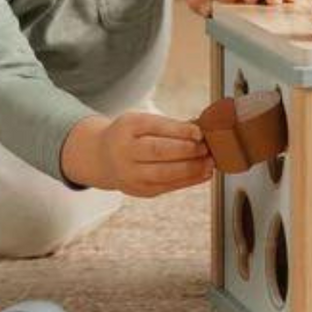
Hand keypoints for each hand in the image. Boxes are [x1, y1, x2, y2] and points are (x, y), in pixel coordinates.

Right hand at [61, 112, 212, 196]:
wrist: (102, 157)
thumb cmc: (131, 135)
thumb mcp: (141, 122)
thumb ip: (168, 126)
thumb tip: (201, 132)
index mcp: (127, 127)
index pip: (155, 127)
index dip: (179, 131)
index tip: (199, 132)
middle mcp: (125, 151)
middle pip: (158, 151)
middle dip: (187, 150)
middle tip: (206, 148)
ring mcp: (130, 174)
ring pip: (164, 173)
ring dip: (191, 168)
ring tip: (209, 162)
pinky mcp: (140, 190)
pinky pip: (167, 186)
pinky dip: (189, 180)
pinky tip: (203, 174)